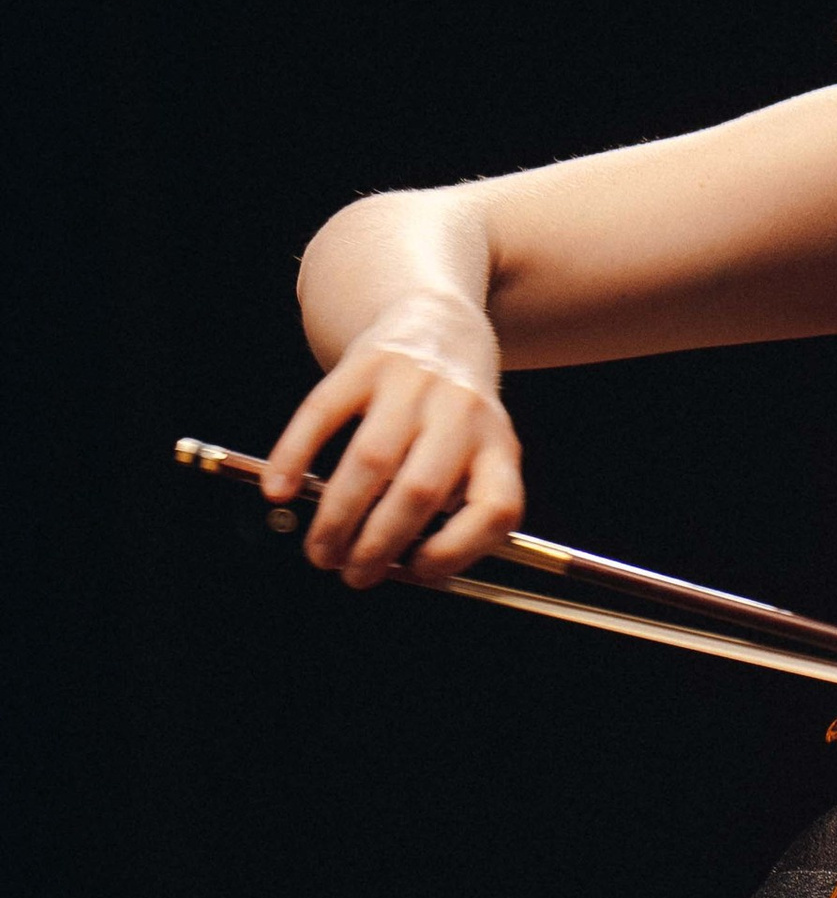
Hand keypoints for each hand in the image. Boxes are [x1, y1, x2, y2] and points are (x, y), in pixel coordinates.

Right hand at [263, 307, 524, 587]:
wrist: (441, 324)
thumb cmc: (453, 415)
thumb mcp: (477, 455)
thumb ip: (451, 508)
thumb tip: (396, 567)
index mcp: (497, 446)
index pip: (496, 506)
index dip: (458, 548)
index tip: (418, 570)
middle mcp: (462, 412)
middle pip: (420, 490)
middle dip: (378, 545)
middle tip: (351, 573)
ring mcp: (416, 383)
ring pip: (372, 459)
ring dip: (338, 517)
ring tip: (322, 550)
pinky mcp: (369, 361)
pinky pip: (323, 411)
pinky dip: (294, 455)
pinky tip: (278, 490)